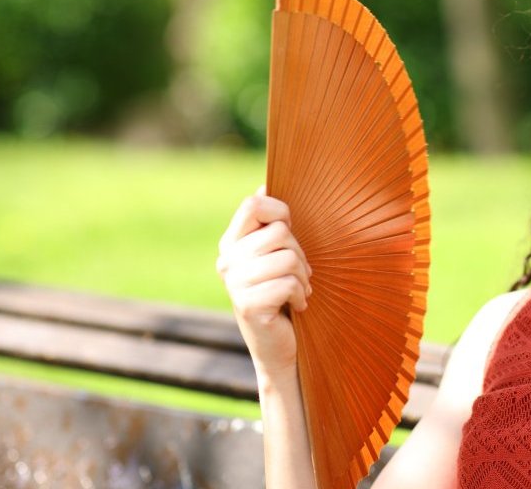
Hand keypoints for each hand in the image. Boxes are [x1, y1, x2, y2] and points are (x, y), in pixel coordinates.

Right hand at [217, 187, 313, 379]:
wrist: (279, 347)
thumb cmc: (284, 295)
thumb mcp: (276, 256)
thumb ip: (270, 225)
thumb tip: (265, 183)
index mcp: (231, 243)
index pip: (253, 204)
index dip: (280, 211)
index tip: (289, 231)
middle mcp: (227, 260)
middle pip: (279, 232)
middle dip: (300, 253)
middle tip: (298, 274)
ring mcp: (235, 283)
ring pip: (288, 257)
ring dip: (303, 277)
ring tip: (298, 291)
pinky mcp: (248, 305)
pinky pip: (289, 283)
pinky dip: (301, 295)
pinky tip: (296, 306)